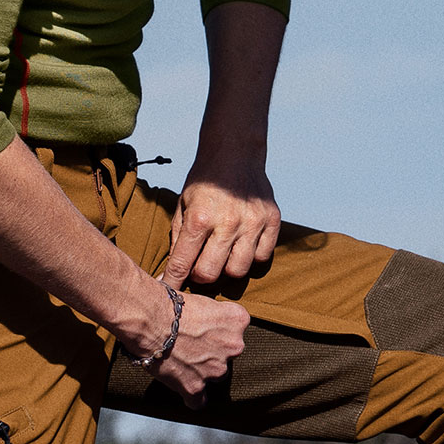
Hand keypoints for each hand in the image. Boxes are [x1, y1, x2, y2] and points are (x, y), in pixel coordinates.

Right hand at [151, 290, 248, 401]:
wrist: (149, 319)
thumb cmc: (169, 303)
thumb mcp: (201, 298)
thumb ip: (213, 312)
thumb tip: (204, 319)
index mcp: (237, 320)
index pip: (236, 327)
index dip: (218, 328)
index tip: (205, 327)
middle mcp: (233, 346)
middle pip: (228, 353)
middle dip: (213, 351)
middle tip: (190, 343)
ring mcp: (215, 369)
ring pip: (215, 375)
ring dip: (202, 371)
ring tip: (182, 361)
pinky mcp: (195, 386)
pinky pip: (198, 401)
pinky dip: (192, 397)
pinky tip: (183, 388)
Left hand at [163, 158, 281, 287]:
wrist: (234, 153)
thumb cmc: (204, 182)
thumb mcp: (183, 205)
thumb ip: (179, 239)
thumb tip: (172, 272)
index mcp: (199, 218)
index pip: (183, 263)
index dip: (174, 281)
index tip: (170, 291)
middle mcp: (227, 223)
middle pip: (212, 274)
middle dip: (201, 275)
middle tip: (200, 267)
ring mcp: (253, 222)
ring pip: (239, 270)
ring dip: (227, 268)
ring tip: (222, 255)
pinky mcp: (272, 221)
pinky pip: (262, 257)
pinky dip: (251, 257)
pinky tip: (242, 245)